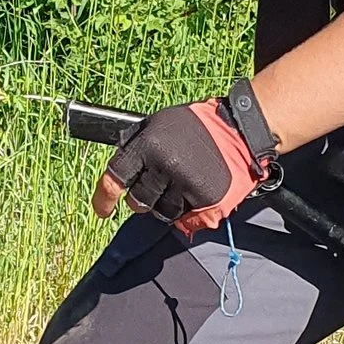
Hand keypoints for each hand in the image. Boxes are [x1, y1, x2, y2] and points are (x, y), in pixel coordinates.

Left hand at [93, 85, 277, 235]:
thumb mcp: (160, 123)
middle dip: (143, 198)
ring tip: (182, 185)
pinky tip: (196, 194)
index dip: (104, 199)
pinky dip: (188, 212)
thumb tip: (117, 170)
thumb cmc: (198, 125)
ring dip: (167, 205)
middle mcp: (165, 166)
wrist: (241, 130)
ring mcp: (186, 185)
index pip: (115, 179)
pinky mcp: (206, 201)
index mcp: (148, 145)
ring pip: (162, 213)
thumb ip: (137, 147)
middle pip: (138, 202)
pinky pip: (186, 220)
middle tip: (158, 187)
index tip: (102, 210)